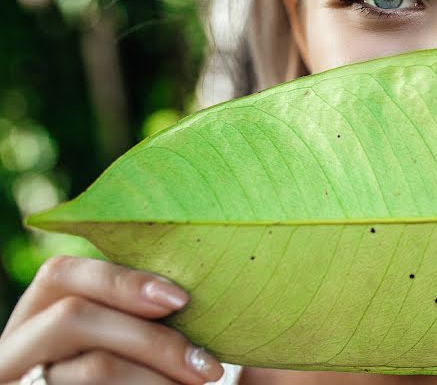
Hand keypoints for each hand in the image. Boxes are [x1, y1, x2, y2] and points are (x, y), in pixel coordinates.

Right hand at [0, 255, 224, 383]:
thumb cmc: (145, 360)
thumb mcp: (132, 326)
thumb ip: (144, 303)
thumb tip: (207, 271)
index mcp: (41, 307)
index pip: (63, 273)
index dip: (122, 281)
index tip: (181, 299)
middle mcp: (19, 344)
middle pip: (74, 318)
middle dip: (151, 338)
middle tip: (209, 366)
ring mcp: (27, 380)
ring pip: (94, 368)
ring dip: (156, 376)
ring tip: (200, 382)